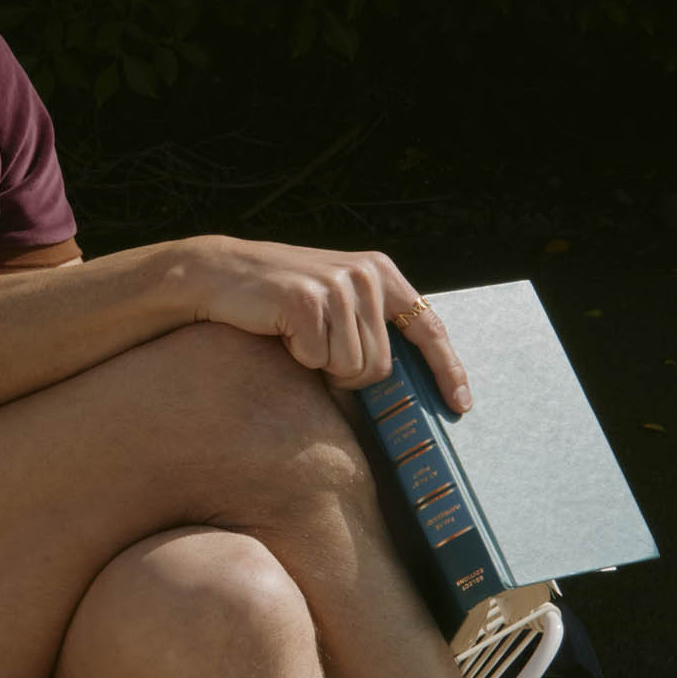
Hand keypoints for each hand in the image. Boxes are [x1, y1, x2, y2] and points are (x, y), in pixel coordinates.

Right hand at [187, 237, 471, 405]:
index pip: (428, 326)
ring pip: (352, 369)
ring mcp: (339, 285)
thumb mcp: (333, 304)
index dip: (447, 370)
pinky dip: (297, 358)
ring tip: (295, 336)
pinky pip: (318, 361)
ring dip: (320, 367)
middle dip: (347, 375)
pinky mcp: (309, 300)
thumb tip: (398, 386)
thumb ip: (368, 329)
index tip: (460, 405)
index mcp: (379, 272)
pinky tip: (279, 331)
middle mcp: (366, 274)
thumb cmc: (275, 301)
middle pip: (382, 366)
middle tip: (312, 349)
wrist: (216, 274)